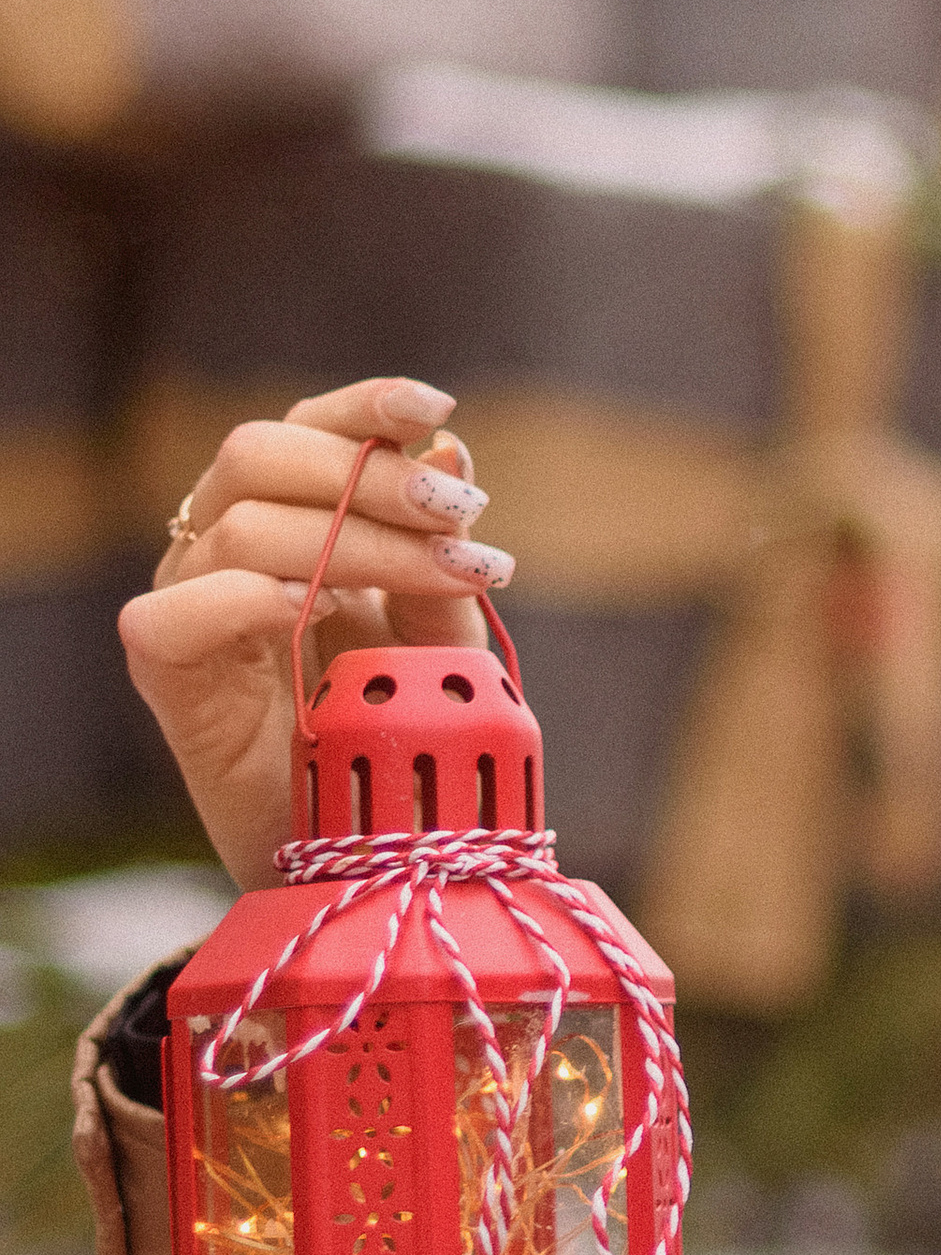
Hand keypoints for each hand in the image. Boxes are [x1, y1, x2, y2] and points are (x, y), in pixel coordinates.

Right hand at [119, 379, 517, 887]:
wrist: (368, 848)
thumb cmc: (403, 733)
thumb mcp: (443, 639)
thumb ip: (440, 553)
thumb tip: (446, 447)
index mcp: (292, 518)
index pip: (308, 430)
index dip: (364, 405)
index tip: (439, 408)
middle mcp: (226, 545)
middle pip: (260, 454)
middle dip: (370, 475)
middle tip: (460, 514)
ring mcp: (190, 603)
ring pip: (241, 525)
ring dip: (356, 540)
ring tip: (442, 575)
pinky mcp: (165, 671)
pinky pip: (177, 611)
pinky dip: (248, 599)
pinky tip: (316, 612)